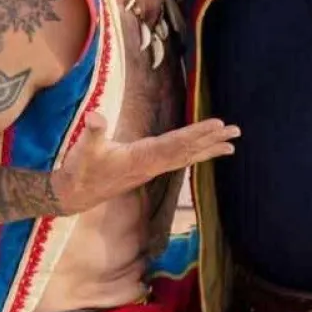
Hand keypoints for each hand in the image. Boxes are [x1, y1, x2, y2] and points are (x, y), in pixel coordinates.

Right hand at [51, 113, 239, 215]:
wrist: (75, 194)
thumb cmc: (81, 169)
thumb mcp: (85, 149)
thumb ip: (92, 132)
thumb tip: (95, 117)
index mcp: (142, 157)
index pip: (176, 143)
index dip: (197, 134)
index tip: (218, 125)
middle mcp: (152, 164)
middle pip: (188, 151)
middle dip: (212, 140)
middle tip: (236, 131)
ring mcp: (152, 168)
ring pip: (186, 157)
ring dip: (209, 149)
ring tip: (231, 144)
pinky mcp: (148, 169)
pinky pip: (178, 160)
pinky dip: (195, 154)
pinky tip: (204, 151)